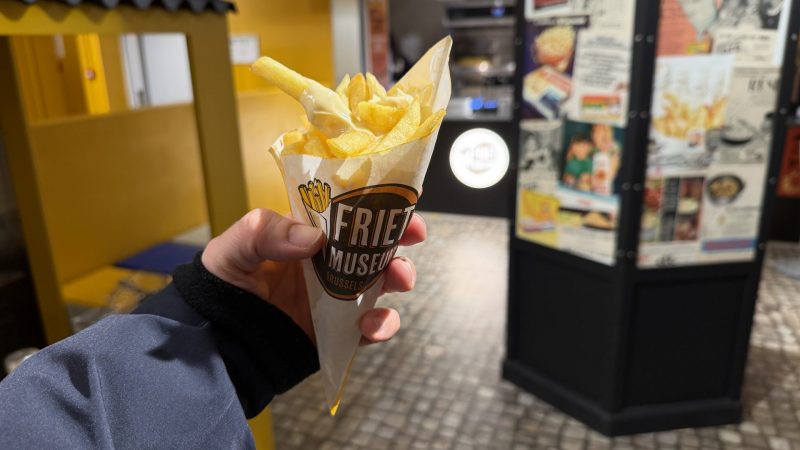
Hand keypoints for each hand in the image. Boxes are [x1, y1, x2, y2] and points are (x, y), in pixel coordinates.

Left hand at [201, 209, 425, 344]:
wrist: (218, 345)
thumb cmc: (221, 288)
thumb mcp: (233, 249)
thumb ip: (265, 232)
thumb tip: (314, 238)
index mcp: (307, 235)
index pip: (348, 211)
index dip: (377, 203)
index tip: (398, 200)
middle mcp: (328, 263)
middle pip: (376, 244)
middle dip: (401, 237)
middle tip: (413, 234)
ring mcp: (337, 297)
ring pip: (383, 282)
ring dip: (400, 276)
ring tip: (399, 278)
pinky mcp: (339, 331)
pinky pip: (371, 327)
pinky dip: (382, 325)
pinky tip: (371, 325)